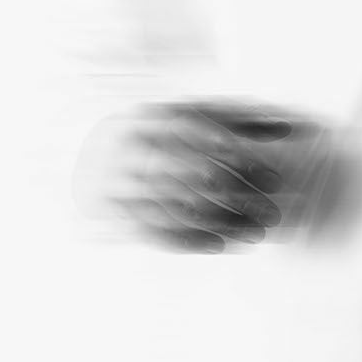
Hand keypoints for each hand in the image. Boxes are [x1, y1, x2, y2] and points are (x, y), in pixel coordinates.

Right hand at [74, 100, 326, 252]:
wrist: (77, 155)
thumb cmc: (148, 133)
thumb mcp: (185, 116)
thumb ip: (232, 117)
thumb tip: (284, 125)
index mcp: (147, 116)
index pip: (201, 138)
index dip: (240, 158)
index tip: (272, 177)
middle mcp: (128, 147)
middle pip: (192, 174)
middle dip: (239, 197)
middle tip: (273, 212)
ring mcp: (116, 182)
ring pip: (179, 208)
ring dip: (223, 224)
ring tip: (258, 234)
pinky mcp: (113, 214)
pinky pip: (157, 233)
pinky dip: (192, 241)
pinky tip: (224, 245)